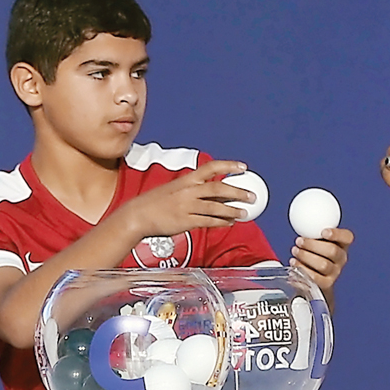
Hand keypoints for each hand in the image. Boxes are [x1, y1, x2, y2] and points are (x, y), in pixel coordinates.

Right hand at [118, 160, 255, 238]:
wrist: (137, 216)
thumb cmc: (158, 203)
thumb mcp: (175, 190)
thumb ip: (195, 190)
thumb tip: (219, 194)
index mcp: (186, 180)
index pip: (211, 168)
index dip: (229, 166)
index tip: (243, 167)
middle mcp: (188, 191)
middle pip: (218, 189)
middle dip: (237, 192)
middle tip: (252, 196)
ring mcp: (186, 207)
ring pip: (216, 207)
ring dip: (232, 210)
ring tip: (245, 213)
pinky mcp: (185, 221)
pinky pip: (208, 222)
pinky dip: (221, 222)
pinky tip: (230, 223)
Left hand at [290, 227, 353, 313]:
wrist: (316, 276)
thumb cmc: (315, 251)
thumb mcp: (316, 238)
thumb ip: (313, 229)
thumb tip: (299, 214)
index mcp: (342, 244)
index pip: (347, 237)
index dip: (337, 234)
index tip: (323, 232)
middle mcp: (341, 258)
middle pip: (333, 251)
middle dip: (313, 245)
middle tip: (299, 241)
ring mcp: (335, 272)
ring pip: (323, 265)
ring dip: (306, 257)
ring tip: (295, 251)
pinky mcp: (326, 284)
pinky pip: (315, 278)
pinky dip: (302, 269)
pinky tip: (295, 263)